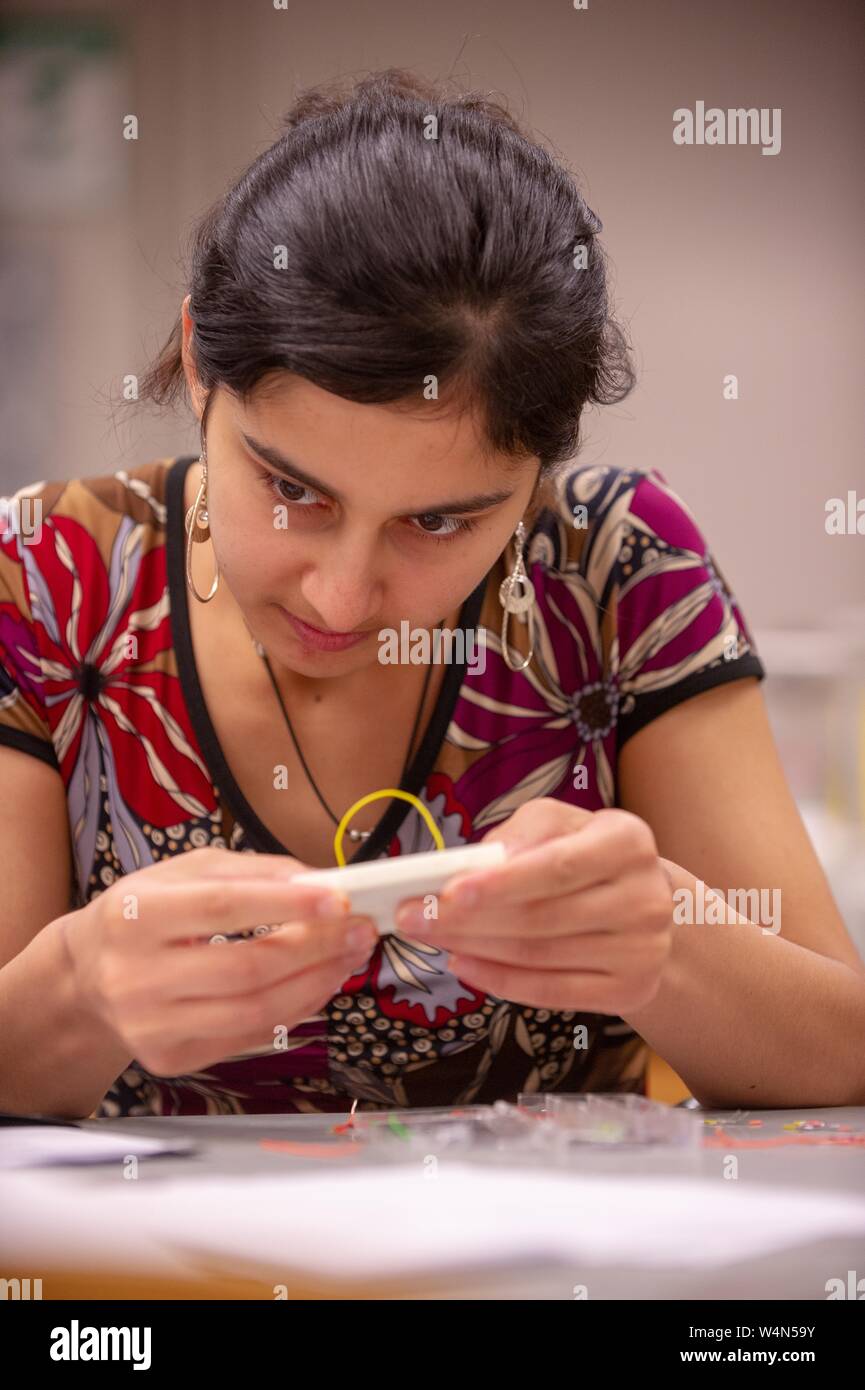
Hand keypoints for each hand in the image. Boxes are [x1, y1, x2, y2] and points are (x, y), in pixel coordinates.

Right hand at [60, 846, 377, 1076]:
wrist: (86, 976)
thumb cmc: (143, 914)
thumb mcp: (182, 872)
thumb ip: (250, 872)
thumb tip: (318, 881)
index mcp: (134, 916)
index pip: (221, 908)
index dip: (286, 903)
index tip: (339, 896)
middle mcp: (136, 977)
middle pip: (247, 967)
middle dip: (316, 947)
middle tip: (359, 929)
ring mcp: (152, 1026)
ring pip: (255, 1010)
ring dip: (317, 982)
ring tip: (349, 955)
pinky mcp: (170, 1058)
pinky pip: (249, 1035)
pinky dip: (295, 1009)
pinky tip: (319, 983)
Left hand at [395, 799, 673, 1013]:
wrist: (645, 902)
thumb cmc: (585, 853)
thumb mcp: (559, 823)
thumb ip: (519, 835)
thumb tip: (476, 865)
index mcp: (628, 842)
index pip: (557, 867)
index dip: (501, 883)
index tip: (448, 892)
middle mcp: (646, 898)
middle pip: (542, 917)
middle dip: (467, 920)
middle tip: (412, 917)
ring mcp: (643, 951)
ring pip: (540, 956)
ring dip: (473, 949)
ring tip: (429, 936)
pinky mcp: (632, 990)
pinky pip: (552, 992)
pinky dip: (500, 981)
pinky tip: (463, 964)